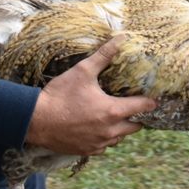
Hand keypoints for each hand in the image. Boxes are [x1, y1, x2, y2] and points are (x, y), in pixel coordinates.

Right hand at [25, 36, 157, 155]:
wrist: (35, 119)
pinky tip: (97, 128)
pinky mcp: (86, 151)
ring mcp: (98, 144)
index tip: (153, 98)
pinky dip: (105, 138)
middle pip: (134, 127)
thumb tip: (121, 38)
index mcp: (112, 111)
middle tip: (132, 107)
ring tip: (114, 116)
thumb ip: (104, 55)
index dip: (149, 102)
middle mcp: (109, 131)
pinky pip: (103, 147)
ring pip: (119, 138)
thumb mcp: (83, 71)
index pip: (142, 107)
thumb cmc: (60, 94)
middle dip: (136, 117)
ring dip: (120, 129)